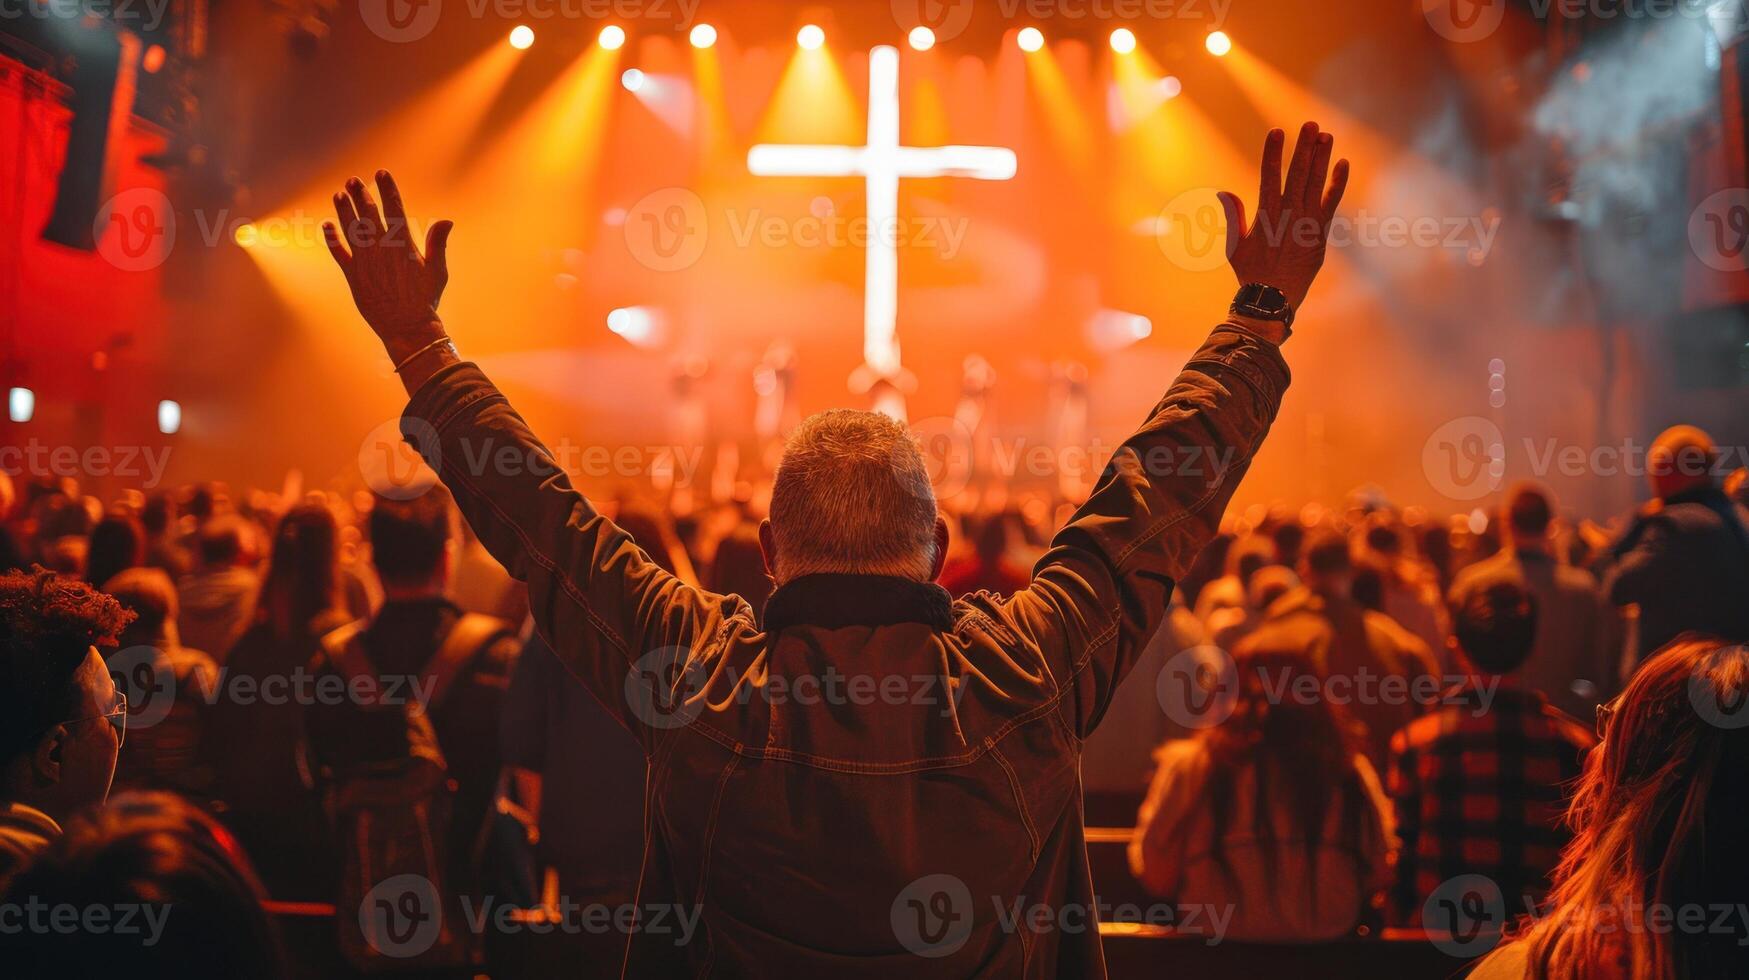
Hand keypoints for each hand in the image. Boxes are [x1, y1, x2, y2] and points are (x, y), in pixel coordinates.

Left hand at [323, 171, 454, 362]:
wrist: (407, 327)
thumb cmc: (425, 300)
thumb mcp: (438, 270)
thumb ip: (437, 243)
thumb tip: (446, 220)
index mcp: (403, 245)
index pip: (393, 209)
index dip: (387, 190)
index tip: (382, 173)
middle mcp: (381, 250)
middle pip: (367, 214)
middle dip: (360, 194)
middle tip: (352, 180)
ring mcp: (365, 262)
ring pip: (350, 229)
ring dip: (343, 210)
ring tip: (338, 195)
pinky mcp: (354, 276)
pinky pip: (339, 253)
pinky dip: (332, 239)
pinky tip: (327, 225)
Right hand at [1218, 122, 1348, 311]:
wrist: (1273, 298)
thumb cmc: (1250, 273)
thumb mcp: (1234, 245)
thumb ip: (1233, 216)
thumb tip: (1223, 192)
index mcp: (1265, 216)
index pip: (1269, 177)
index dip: (1273, 153)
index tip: (1277, 132)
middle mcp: (1288, 215)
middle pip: (1297, 174)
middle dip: (1303, 148)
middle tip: (1309, 124)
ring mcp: (1307, 223)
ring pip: (1315, 183)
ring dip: (1321, 158)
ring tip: (1325, 135)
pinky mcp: (1320, 233)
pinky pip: (1331, 203)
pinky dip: (1337, 183)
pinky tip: (1342, 164)